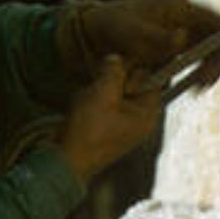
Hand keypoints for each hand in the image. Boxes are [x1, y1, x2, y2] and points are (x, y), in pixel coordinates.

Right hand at [54, 56, 161, 181]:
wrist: (66, 160)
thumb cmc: (89, 129)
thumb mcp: (104, 92)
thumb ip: (114, 70)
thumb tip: (116, 58)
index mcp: (148, 114)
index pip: (153, 78)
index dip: (134, 68)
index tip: (116, 68)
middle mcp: (140, 120)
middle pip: (134, 83)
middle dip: (115, 79)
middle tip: (99, 87)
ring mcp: (124, 124)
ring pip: (117, 91)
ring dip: (101, 88)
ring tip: (89, 99)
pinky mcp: (108, 127)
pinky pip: (105, 103)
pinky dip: (94, 99)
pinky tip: (83, 106)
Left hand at [76, 0, 219, 89]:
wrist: (97, 31)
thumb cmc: (114, 25)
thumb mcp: (131, 31)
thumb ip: (155, 36)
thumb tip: (182, 37)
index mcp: (182, 7)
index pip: (218, 21)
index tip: (216, 64)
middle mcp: (188, 19)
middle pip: (218, 39)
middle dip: (217, 62)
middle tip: (204, 84)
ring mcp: (184, 33)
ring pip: (210, 52)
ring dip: (209, 71)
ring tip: (197, 90)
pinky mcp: (178, 49)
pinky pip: (197, 61)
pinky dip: (197, 74)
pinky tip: (191, 88)